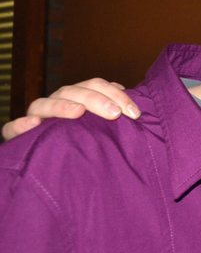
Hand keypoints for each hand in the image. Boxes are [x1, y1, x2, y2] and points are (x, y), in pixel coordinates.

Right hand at [2, 78, 140, 140]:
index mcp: (78, 98)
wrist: (60, 167)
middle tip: (115, 113)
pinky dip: (20, 125)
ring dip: (61, 105)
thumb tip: (136, 109)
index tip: (134, 113)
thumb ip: (115, 115)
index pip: (95, 85)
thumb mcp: (104, 128)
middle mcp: (57, 104)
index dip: (115, 93)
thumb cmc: (88, 142)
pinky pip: (12, 128)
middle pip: (72, 91)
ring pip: (43, 104)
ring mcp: (37, 118)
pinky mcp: (19, 136)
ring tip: (78, 111)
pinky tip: (33, 125)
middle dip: (95, 99)